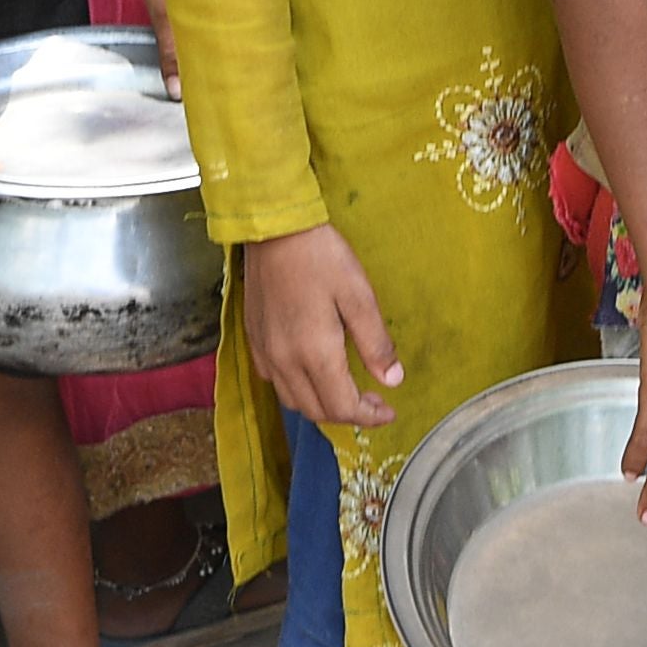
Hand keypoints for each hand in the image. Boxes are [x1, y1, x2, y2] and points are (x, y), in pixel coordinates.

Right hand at [241, 223, 401, 431]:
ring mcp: (266, 351)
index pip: (342, 407)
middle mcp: (285, 361)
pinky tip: (313, 372)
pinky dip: (298, 389)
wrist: (274, 230)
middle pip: (317, 411)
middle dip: (348, 414)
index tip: (389, 411)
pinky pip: (274, 381)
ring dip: (322, 405)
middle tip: (374, 400)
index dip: (369, 416)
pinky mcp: (254, 339)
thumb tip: (392, 380)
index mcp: (315, 353)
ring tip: (347, 390)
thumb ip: (375, 343)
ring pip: (294, 400)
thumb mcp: (359, 296)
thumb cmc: (322, 257)